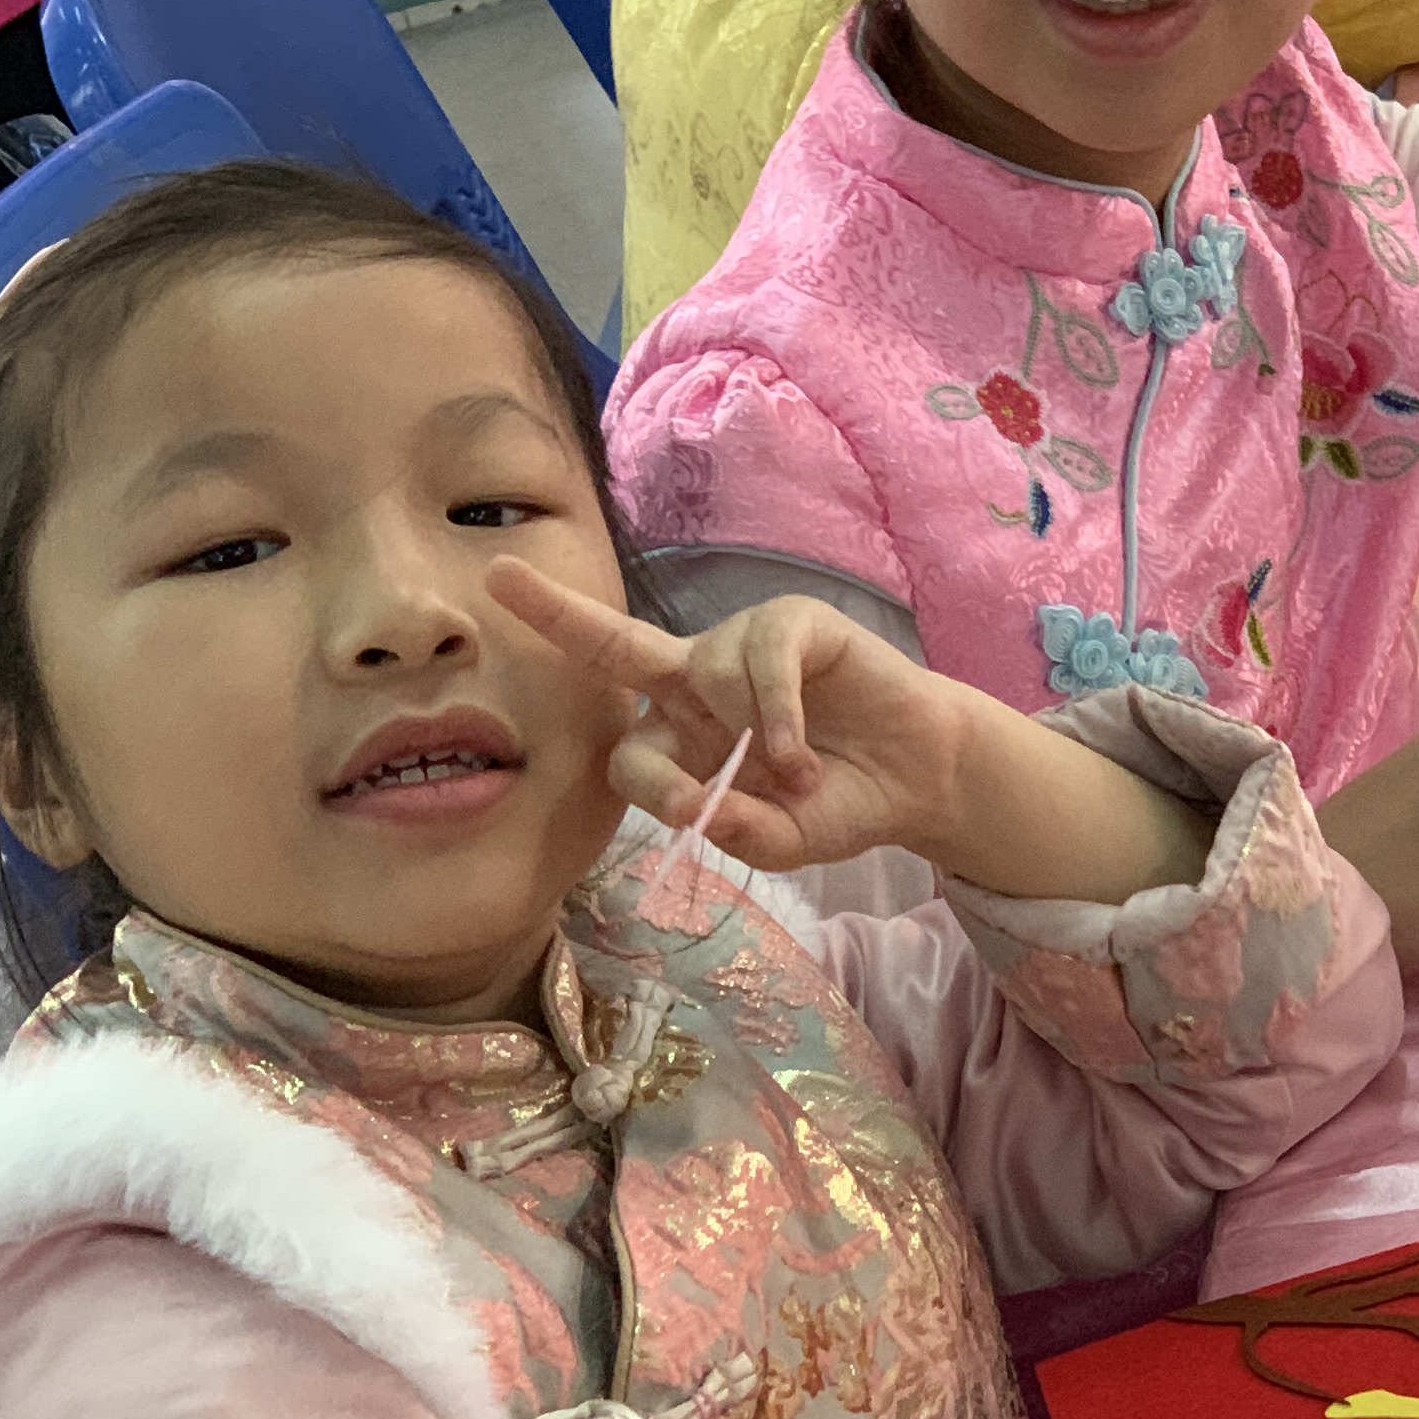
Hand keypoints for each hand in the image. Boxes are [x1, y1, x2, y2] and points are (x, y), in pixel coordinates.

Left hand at [493, 568, 978, 868]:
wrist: (918, 777)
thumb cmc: (840, 803)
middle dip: (555, 611)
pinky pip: (766, 653)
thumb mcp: (786, 841)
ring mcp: (741, 647)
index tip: (693, 811)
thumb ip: (741, 833)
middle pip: (612, 646)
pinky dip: (781, 707)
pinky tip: (803, 750)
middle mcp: (695, 685)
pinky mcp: (794, 624)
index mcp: (679, 740)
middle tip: (499, 577)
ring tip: (802, 774)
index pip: (627, 756)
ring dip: (754, 730)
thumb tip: (701, 811)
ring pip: (712, 671)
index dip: (655, 787)